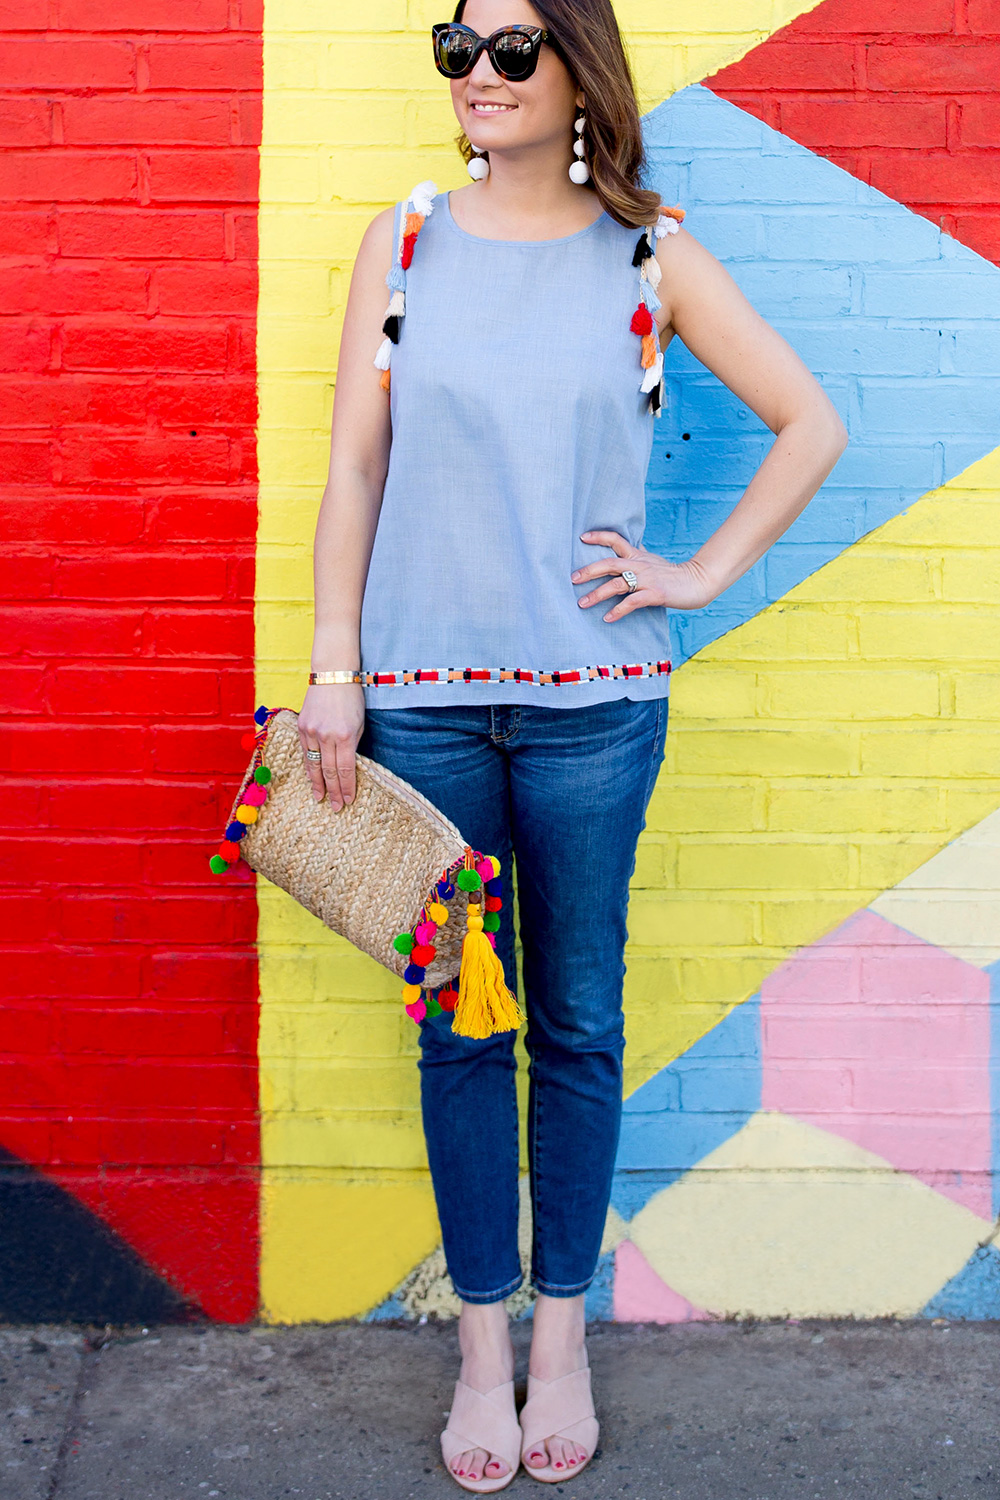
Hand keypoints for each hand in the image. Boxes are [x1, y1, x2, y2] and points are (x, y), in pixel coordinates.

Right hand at [297, 683, 364, 808]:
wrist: (332, 674)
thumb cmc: (352, 698)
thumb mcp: (360, 723)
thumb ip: (353, 746)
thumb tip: (348, 768)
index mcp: (346, 735)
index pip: (346, 769)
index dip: (347, 788)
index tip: (348, 801)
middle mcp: (327, 735)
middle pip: (329, 771)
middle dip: (334, 791)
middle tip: (335, 808)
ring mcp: (312, 731)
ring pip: (314, 765)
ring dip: (317, 784)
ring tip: (320, 798)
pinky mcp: (302, 726)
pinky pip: (305, 752)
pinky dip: (308, 767)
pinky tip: (311, 778)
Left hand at [572, 531, 716, 619]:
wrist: (697, 582)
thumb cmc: (672, 574)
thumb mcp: (652, 561)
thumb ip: (637, 556)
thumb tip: (626, 551)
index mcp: (638, 556)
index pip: (616, 540)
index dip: (599, 537)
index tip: (582, 537)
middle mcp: (640, 565)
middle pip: (610, 563)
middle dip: (589, 571)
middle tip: (573, 579)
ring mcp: (647, 579)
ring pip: (617, 583)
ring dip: (597, 594)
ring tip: (583, 603)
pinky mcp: (654, 594)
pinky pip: (632, 602)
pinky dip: (618, 611)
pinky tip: (608, 618)